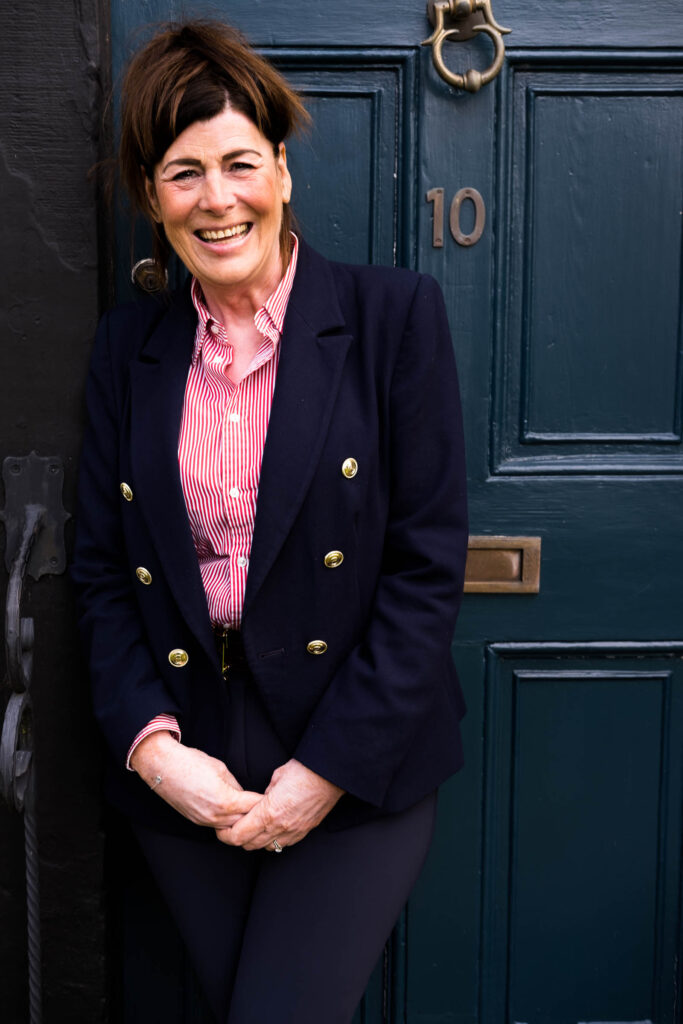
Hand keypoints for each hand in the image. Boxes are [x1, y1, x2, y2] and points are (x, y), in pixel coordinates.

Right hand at [131, 731, 260, 827]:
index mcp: (226, 801)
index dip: (265, 802)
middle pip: (245, 822)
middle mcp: (216, 816)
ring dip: (241, 820)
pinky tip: (231, 811)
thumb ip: (236, 785)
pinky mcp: (197, 821)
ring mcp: (205, 821)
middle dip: (256, 814)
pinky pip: (218, 826)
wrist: (163, 768)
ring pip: (231, 828)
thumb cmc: (191, 763)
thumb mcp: (221, 769)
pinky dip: (227, 821)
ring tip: (248, 810)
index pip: (254, 807)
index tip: (274, 798)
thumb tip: (244, 795)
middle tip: (265, 807)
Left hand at [215, 758, 343, 849]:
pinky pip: (283, 844)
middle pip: (249, 845)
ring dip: (256, 841)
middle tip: (233, 829)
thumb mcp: (276, 777)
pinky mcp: (304, 831)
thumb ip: (263, 794)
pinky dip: (273, 840)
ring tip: (252, 829)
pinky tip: (271, 830)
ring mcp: (293, 831)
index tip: (221, 829)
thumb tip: (258, 801)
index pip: (239, 835)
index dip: (226, 835)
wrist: (330, 775)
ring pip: (266, 847)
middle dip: (238, 839)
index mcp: (269, 812)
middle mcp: (280, 826)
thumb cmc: (305, 771)